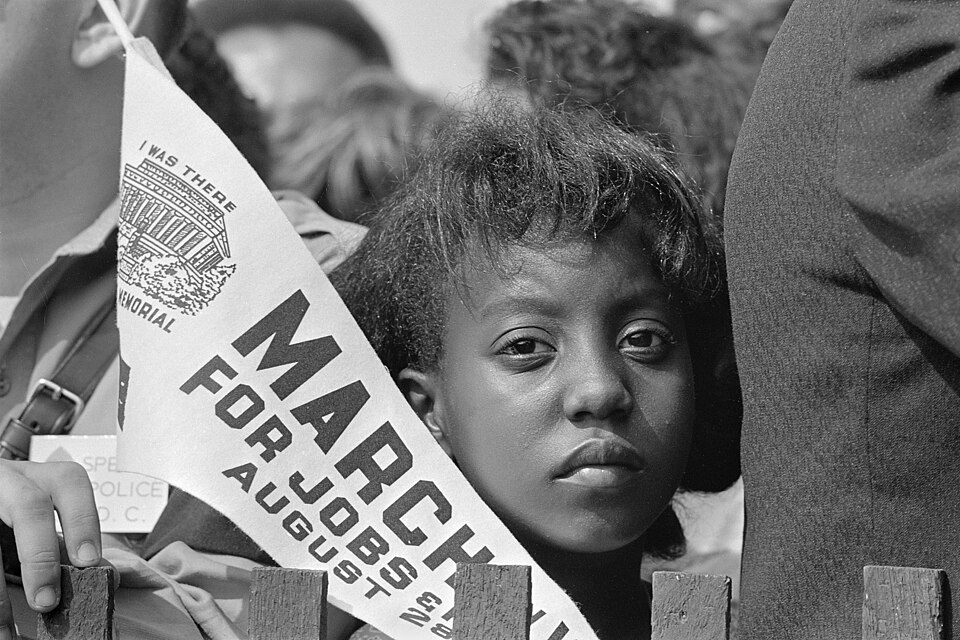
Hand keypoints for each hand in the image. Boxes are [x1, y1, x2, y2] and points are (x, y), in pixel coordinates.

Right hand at [0, 460, 100, 636]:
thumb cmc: (17, 507)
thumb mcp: (47, 517)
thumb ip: (73, 542)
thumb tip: (107, 577)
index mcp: (44, 478)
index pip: (71, 484)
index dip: (82, 522)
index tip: (88, 563)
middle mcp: (14, 480)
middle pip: (30, 506)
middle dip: (41, 554)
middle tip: (47, 601)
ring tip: (7, 631)